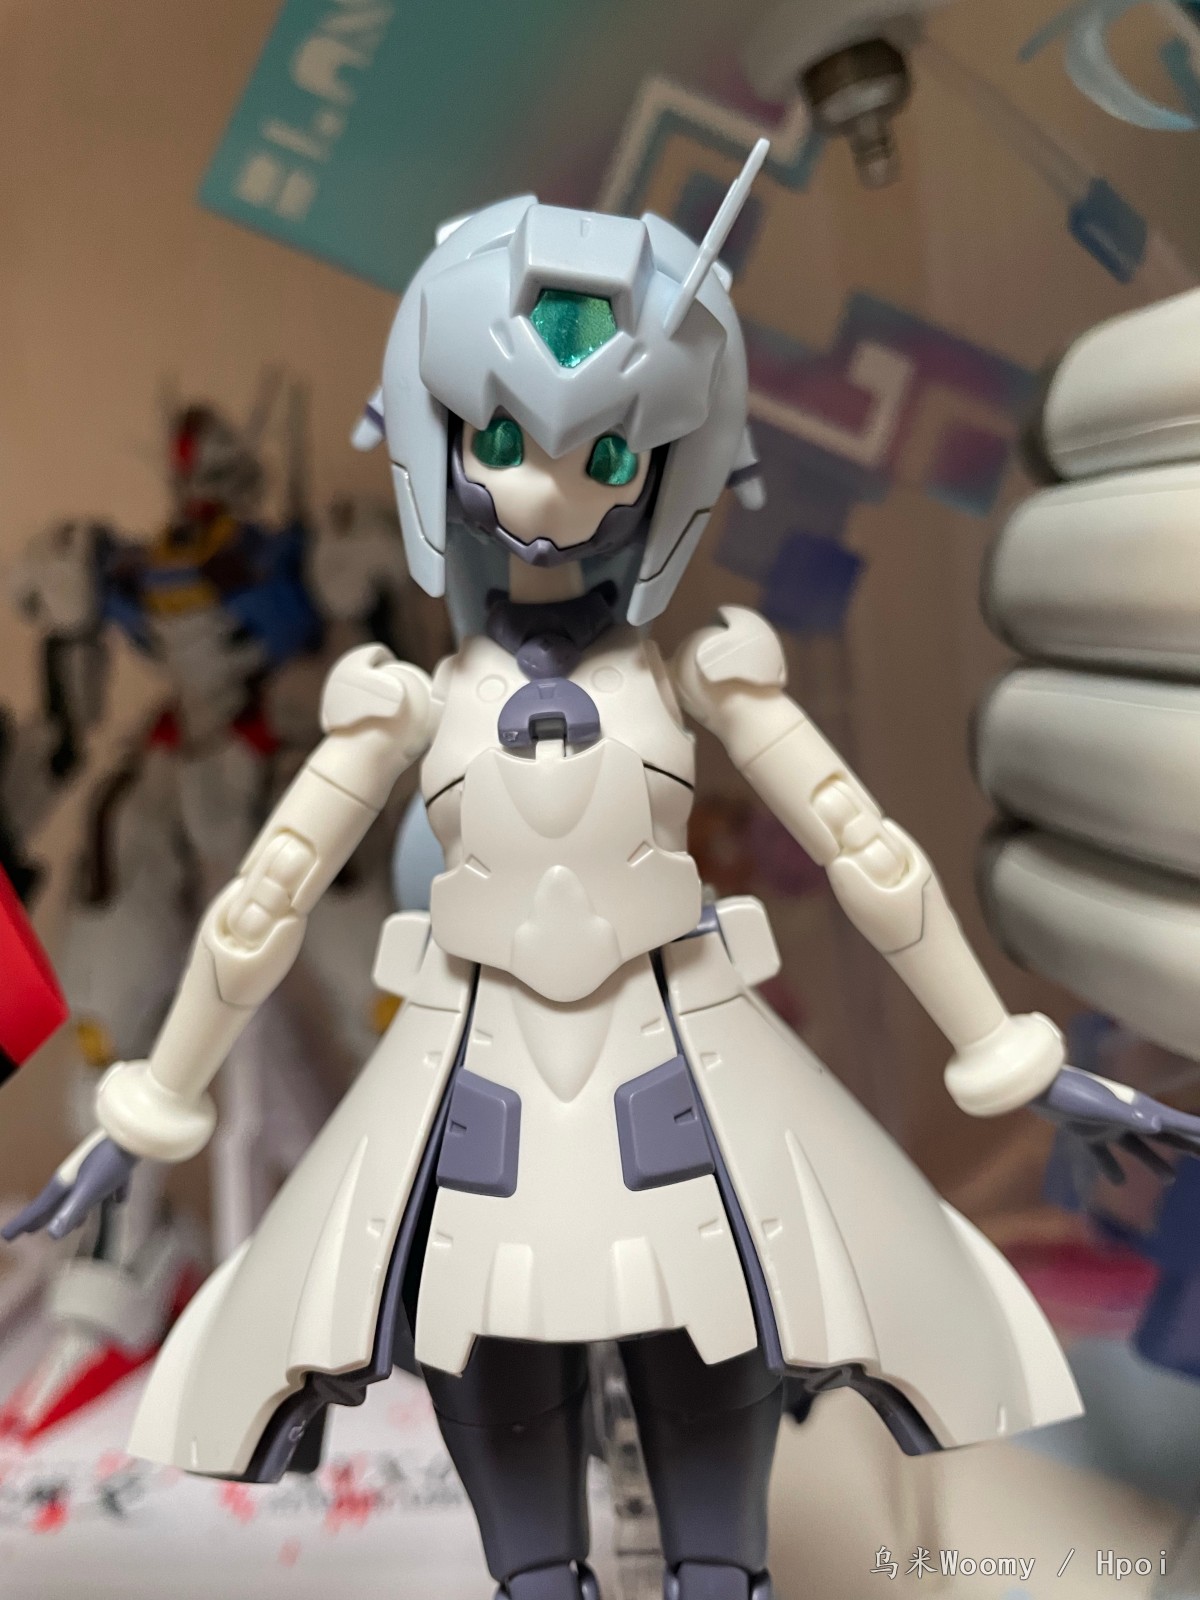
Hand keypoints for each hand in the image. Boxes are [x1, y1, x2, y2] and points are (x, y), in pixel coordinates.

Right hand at [2, 1137, 137, 1241]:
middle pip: (56, 1203)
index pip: (39, 1209)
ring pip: (82, 1196)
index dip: (22, 1223)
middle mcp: (76, 1176)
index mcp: (64, 1184)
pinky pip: (112, 1185)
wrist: (134, 1128)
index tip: (6, 1236)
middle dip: (43, 1217)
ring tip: (77, 1225)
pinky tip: (119, 1201)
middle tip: (29, 1230)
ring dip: (76, 1211)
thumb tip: (52, 1234)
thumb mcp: (88, 1189)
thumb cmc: (109, 1161)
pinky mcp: (118, 1166)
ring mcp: (96, 1170)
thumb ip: (71, 1211)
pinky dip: (113, 1194)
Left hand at [1033, 1064, 1199, 1187]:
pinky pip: (1102, 1154)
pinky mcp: (1086, 1131)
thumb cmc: (1069, 1092)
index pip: (1173, 1123)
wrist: (1038, 1086)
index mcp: (1135, 1108)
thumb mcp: (1100, 1107)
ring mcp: (1106, 1124)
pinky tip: (1117, 1182)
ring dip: (1153, 1161)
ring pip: (1136, 1147)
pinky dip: (1110, 1167)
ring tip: (1170, 1179)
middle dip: (1184, 1146)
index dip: (1193, 1131)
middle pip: (1162, 1135)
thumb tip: (1157, 1125)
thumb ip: (1126, 1116)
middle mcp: (1125, 1116)